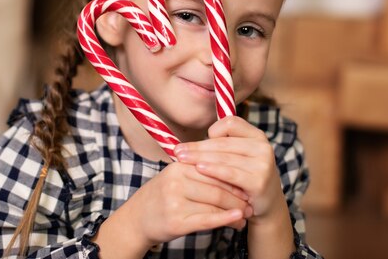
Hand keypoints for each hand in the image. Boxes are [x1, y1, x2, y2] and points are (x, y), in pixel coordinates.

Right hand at [125, 161, 251, 247]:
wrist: (137, 218)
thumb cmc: (162, 196)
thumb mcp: (177, 176)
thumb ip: (200, 172)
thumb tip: (232, 172)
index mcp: (179, 166)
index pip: (214, 169)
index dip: (233, 177)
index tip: (247, 184)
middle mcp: (176, 181)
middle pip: (217, 187)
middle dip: (238, 196)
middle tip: (251, 202)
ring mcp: (175, 202)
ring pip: (215, 204)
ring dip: (235, 211)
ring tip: (246, 215)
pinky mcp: (176, 222)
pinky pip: (206, 219)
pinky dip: (225, 219)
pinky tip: (237, 220)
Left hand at [174, 116, 284, 224]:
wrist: (266, 205)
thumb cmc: (244, 178)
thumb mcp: (237, 158)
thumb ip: (220, 146)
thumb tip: (186, 144)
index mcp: (257, 136)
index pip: (230, 123)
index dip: (213, 130)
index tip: (200, 140)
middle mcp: (263, 147)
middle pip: (223, 142)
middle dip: (197, 147)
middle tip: (177, 151)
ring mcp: (263, 164)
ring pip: (224, 157)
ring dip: (200, 158)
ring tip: (182, 160)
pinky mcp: (259, 181)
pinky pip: (230, 173)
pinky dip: (213, 170)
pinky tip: (199, 169)